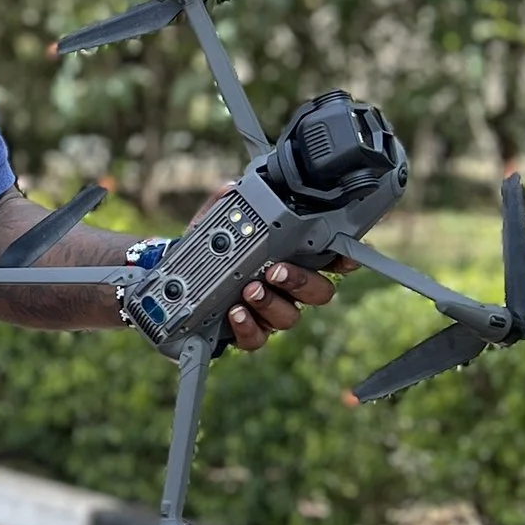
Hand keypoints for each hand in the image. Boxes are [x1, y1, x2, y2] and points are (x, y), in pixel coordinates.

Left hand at [194, 193, 346, 351]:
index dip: (344, 259)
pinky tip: (235, 312)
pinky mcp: (249, 332)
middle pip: (319, 292)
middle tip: (277, 271)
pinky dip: (248, 326)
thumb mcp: (212, 226)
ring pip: (289, 316)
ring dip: (270, 303)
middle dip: (301, 281)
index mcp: (289, 259)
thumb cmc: (209, 255)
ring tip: (249, 290)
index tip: (345, 258)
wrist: (179, 286)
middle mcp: (287, 289)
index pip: (329, 260)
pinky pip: (258, 337)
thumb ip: (223, 205)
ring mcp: (270, 312)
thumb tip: (230, 188)